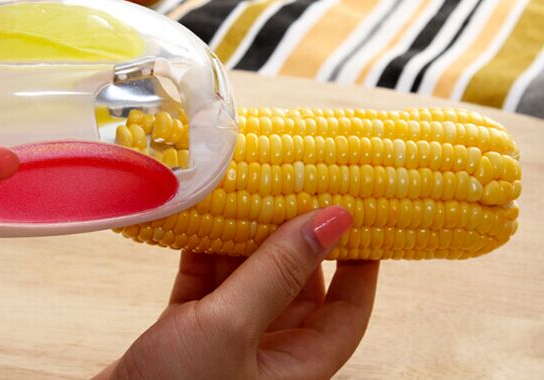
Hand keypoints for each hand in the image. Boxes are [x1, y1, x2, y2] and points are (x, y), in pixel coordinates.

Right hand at [98, 206, 378, 379]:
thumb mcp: (230, 327)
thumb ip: (278, 271)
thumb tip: (335, 220)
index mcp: (296, 365)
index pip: (348, 311)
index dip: (359, 264)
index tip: (355, 213)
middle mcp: (267, 352)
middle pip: (294, 284)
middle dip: (290, 236)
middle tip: (290, 182)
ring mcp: (225, 339)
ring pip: (248, 276)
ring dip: (243, 235)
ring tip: (245, 185)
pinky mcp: (184, 328)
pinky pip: (205, 279)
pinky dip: (203, 248)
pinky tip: (201, 212)